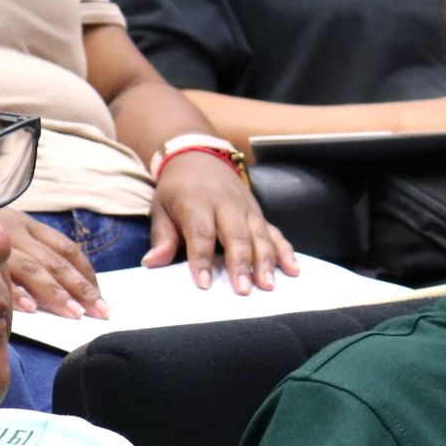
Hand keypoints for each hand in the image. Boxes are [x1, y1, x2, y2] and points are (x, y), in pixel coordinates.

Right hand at [0, 206, 106, 319]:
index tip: (100, 298)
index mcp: (27, 226)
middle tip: (99, 312)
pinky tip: (32, 308)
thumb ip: (32, 255)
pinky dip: (17, 293)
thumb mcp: (6, 235)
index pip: (66, 249)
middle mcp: (15, 232)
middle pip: (55, 261)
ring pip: (32, 268)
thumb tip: (68, 292)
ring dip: (56, 293)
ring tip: (75, 313)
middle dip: (80, 288)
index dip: (86, 273)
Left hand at [144, 152, 299, 292]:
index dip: (202, 259)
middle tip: (243, 290)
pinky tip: (293, 270)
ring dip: (266, 261)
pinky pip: (275, 233)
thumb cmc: (177, 189)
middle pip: (236, 236)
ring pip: (260, 236)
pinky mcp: (259, 214)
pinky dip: (286, 251)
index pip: (200, 233)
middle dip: (241, 264)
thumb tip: (151, 263)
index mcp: (197, 203)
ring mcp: (246, 209)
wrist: (198, 156)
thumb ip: (161, 237)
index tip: (202, 283)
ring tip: (268, 285)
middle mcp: (226, 205)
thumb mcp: (160, 208)